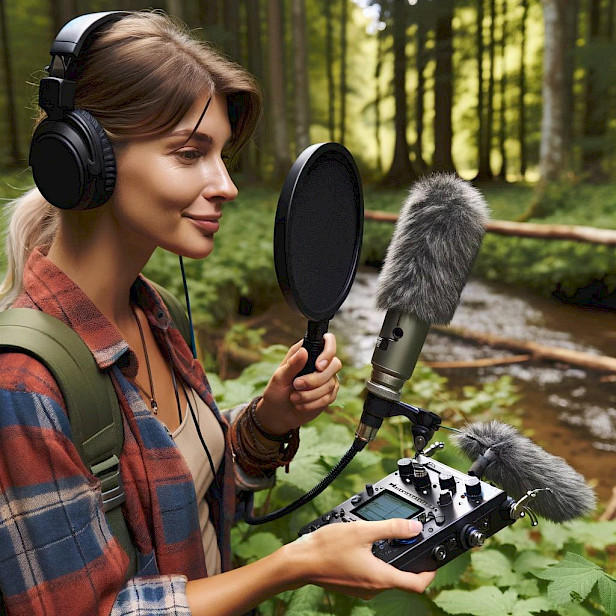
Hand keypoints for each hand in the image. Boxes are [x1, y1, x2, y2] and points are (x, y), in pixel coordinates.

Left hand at [257, 333, 341, 434]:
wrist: (278, 414)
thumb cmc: (276, 391)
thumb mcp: (279, 377)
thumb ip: (292, 364)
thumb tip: (304, 351)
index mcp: (307, 351)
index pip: (328, 340)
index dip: (328, 351)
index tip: (318, 366)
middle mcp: (320, 362)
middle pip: (335, 364)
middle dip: (316, 379)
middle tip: (297, 385)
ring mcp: (327, 378)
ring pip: (332, 383)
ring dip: (311, 394)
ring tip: (294, 398)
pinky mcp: (329, 394)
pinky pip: (329, 397)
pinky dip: (314, 403)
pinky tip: (301, 405)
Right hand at [285, 519, 435, 599]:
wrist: (301, 562)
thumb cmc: (328, 548)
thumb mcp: (363, 531)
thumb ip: (392, 528)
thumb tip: (415, 527)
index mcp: (381, 578)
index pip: (417, 584)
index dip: (430, 572)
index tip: (433, 560)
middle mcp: (374, 588)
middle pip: (402, 579)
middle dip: (409, 560)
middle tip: (409, 540)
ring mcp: (363, 589)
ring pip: (386, 576)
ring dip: (390, 559)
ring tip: (385, 538)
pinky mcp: (353, 584)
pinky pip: (372, 575)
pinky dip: (376, 561)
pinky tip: (366, 546)